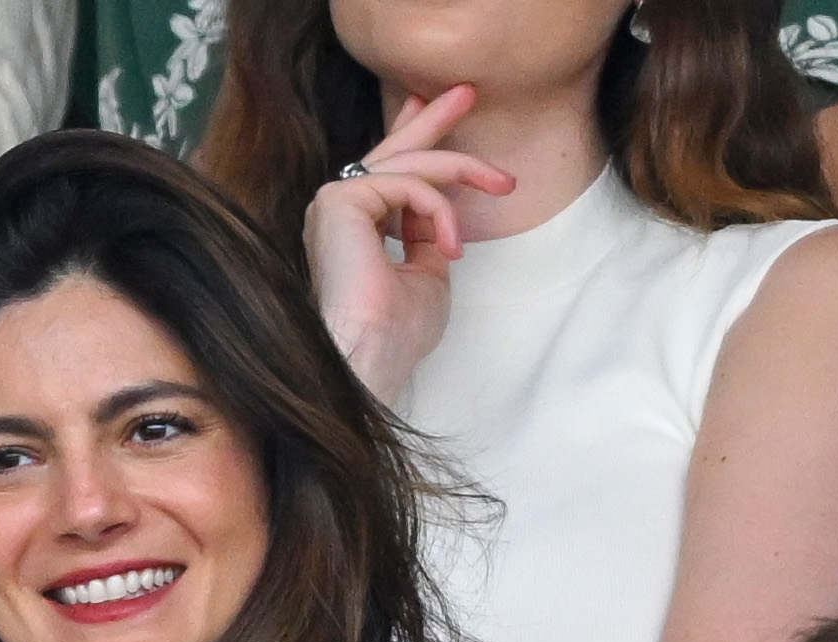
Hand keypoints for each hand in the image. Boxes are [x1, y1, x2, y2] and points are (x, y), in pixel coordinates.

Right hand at [302, 84, 514, 399]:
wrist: (370, 355)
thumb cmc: (397, 333)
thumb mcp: (428, 277)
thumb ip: (429, 240)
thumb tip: (441, 220)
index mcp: (355, 226)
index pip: (389, 172)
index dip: (417, 141)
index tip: (438, 113)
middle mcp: (339, 209)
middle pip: (392, 151)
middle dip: (433, 119)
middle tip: (467, 91)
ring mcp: (335, 202)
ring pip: (409, 165)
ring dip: (462, 169)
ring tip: (502, 184)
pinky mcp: (340, 201)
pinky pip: (408, 185)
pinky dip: (440, 211)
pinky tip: (451, 245)